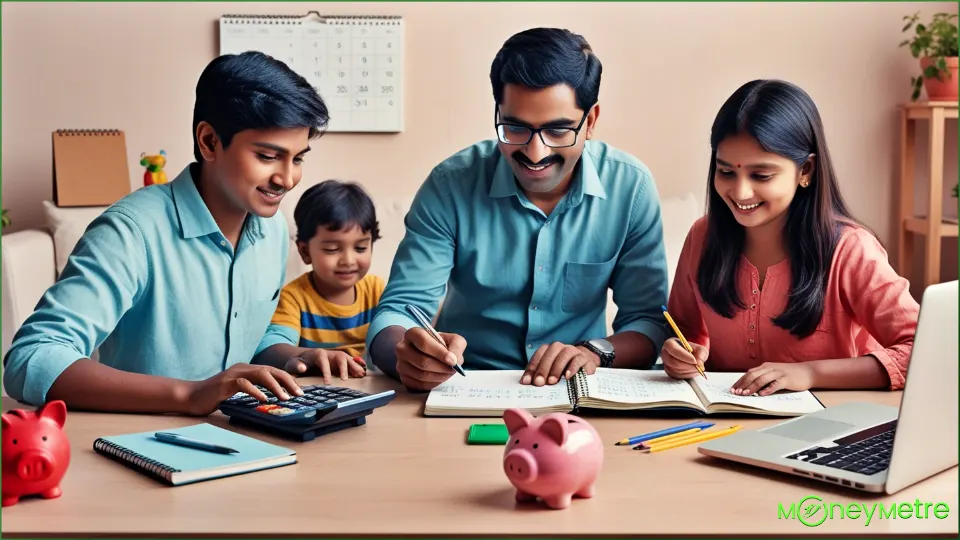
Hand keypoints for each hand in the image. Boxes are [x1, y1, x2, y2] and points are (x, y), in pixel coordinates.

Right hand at [183, 363, 304, 415]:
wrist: (191, 397)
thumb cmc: (214, 397)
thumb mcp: (238, 393)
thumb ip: (252, 391)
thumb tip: (273, 400)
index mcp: (247, 370)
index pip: (273, 371)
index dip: (288, 380)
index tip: (299, 392)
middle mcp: (243, 368)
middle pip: (271, 370)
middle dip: (287, 381)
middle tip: (298, 394)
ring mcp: (234, 374)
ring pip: (261, 374)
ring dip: (275, 386)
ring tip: (285, 397)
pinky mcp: (225, 383)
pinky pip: (244, 384)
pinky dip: (256, 391)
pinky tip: (264, 399)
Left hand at [284, 349, 366, 383]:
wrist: (302, 358)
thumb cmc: (298, 362)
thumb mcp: (294, 364)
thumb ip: (297, 365)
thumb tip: (302, 368)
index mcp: (318, 354)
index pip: (324, 361)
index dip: (326, 371)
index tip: (327, 383)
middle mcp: (329, 353)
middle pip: (340, 357)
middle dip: (344, 367)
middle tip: (344, 379)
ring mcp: (335, 356)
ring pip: (347, 359)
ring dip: (354, 366)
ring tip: (361, 374)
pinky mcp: (339, 361)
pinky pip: (350, 362)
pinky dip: (356, 366)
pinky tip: (362, 373)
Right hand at [395, 327, 465, 391]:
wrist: (430, 354)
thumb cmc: (441, 345)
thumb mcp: (452, 339)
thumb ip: (456, 346)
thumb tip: (454, 360)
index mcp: (413, 333)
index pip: (424, 343)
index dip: (439, 353)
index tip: (453, 361)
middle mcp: (402, 348)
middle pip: (422, 362)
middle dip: (442, 368)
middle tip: (453, 370)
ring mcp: (400, 364)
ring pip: (421, 375)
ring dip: (439, 377)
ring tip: (448, 373)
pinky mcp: (403, 378)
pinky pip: (419, 385)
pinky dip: (433, 383)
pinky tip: (439, 378)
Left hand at [521, 342, 597, 385]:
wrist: (585, 363)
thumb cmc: (565, 369)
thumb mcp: (552, 371)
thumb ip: (542, 375)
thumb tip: (528, 384)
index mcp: (550, 349)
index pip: (539, 355)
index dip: (532, 368)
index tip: (527, 381)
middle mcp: (561, 348)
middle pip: (551, 353)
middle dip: (543, 368)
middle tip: (539, 382)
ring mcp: (574, 351)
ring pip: (564, 354)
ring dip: (557, 368)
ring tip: (552, 381)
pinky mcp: (585, 358)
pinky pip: (578, 360)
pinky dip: (572, 368)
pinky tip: (567, 377)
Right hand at [661, 338, 708, 379]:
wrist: (690, 357)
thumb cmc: (693, 351)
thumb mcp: (700, 349)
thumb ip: (701, 354)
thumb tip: (699, 364)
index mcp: (670, 344)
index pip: (674, 349)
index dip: (684, 356)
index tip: (695, 361)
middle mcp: (665, 354)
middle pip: (673, 362)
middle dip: (688, 366)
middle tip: (698, 367)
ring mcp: (666, 365)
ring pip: (676, 371)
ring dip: (689, 371)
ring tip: (697, 367)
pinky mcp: (670, 373)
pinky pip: (678, 377)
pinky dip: (688, 375)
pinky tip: (692, 371)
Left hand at [731, 362, 814, 395]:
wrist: (808, 371)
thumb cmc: (790, 374)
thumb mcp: (774, 373)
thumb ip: (763, 377)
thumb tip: (750, 386)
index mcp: (766, 366)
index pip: (749, 373)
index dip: (740, 381)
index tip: (733, 388)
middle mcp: (770, 368)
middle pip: (753, 375)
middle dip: (743, 384)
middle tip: (736, 392)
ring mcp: (779, 373)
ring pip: (762, 379)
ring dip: (752, 387)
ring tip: (746, 394)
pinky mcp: (787, 379)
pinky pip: (776, 384)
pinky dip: (768, 389)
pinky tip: (763, 394)